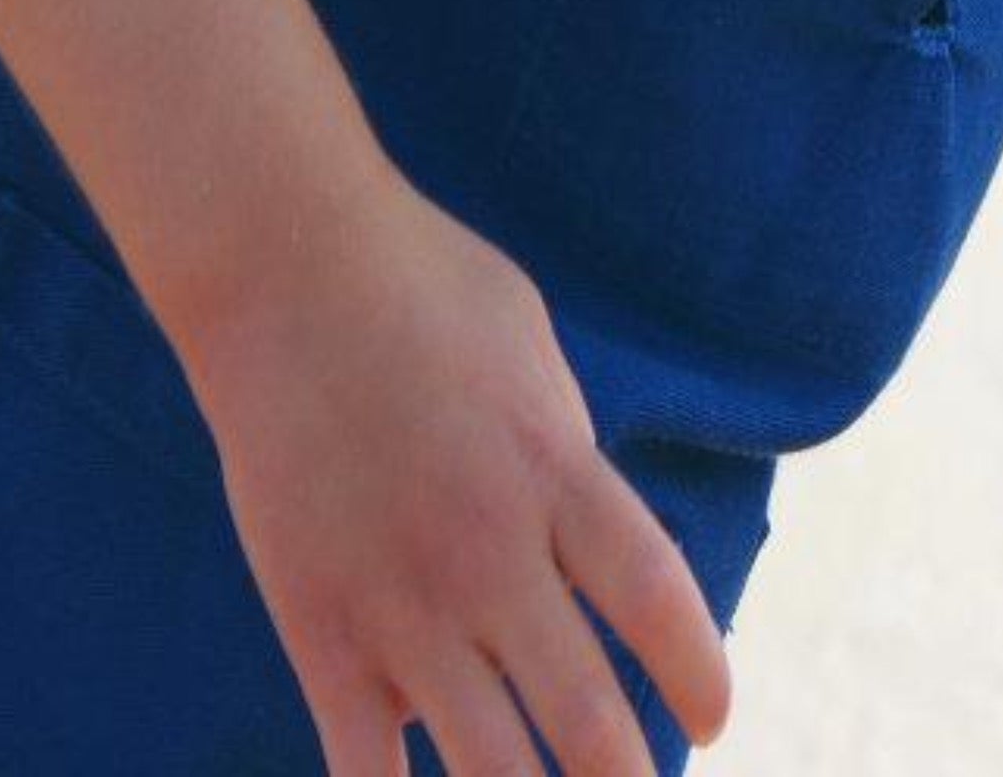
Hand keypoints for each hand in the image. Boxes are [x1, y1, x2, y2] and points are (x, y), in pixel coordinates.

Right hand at [174, 162, 730, 775]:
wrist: (289, 275)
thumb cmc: (427, 292)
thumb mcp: (536, 358)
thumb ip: (564, 458)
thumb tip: (584, 546)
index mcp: (557, 472)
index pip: (658, 602)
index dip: (697, 675)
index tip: (713, 720)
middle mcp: (489, 551)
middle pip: (582, 711)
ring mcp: (399, 599)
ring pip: (484, 762)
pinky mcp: (316, 626)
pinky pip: (363, 761)